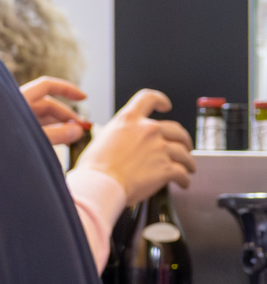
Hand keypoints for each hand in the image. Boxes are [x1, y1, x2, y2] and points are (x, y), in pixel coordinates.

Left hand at [18, 76, 88, 146]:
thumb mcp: (31, 138)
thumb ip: (55, 134)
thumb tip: (78, 130)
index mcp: (17, 100)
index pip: (46, 86)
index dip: (67, 89)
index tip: (85, 98)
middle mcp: (14, 107)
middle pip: (46, 105)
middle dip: (66, 116)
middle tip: (81, 129)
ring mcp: (12, 120)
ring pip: (41, 118)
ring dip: (58, 125)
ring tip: (71, 138)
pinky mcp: (11, 133)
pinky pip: (33, 128)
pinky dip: (48, 132)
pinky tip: (59, 142)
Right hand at [81, 89, 194, 203]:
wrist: (100, 184)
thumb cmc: (95, 167)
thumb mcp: (102, 139)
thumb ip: (120, 135)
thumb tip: (124, 141)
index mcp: (129, 120)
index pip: (148, 98)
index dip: (160, 100)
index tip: (165, 106)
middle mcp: (148, 130)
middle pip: (176, 129)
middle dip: (183, 140)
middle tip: (184, 147)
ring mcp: (159, 148)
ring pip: (184, 153)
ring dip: (187, 162)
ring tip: (187, 169)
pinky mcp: (166, 168)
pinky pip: (182, 173)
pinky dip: (184, 179)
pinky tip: (183, 182)